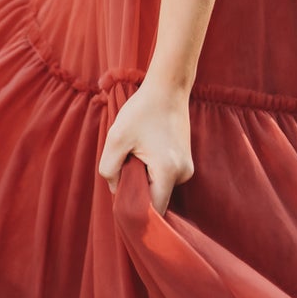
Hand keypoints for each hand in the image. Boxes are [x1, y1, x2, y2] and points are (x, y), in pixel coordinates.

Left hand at [98, 74, 193, 216]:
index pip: (153, 210)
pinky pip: (165, 176)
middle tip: (126, 163)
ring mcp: (187, 168)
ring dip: (145, 177)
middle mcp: (183, 174)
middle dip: (138, 188)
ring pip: (160, 187)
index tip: (120, 197)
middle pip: (156, 198)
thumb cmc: (141, 110)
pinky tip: (147, 148)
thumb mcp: (116, 138)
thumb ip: (109, 169)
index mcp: (168, 172)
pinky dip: (153, 169)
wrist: (168, 87)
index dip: (135, 209)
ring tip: (138, 151)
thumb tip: (116, 190)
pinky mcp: (186, 161)